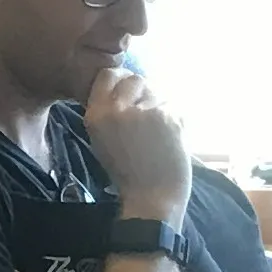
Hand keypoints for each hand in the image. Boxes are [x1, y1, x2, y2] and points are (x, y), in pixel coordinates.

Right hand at [84, 63, 191, 220]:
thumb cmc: (127, 172)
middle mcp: (117, 108)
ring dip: (159, 106)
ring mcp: (144, 111)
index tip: (129, 92)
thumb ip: (108, 110)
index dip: (120, 80)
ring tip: (158, 131)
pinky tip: (170, 138)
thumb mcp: (101, 139)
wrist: (152, 197)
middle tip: (148, 114)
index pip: (108, 74)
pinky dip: (174, 119)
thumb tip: (123, 85)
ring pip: (156, 91)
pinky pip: (172, 106)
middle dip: (143, 92)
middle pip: (134, 78)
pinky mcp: (168, 116)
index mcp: (96, 114)